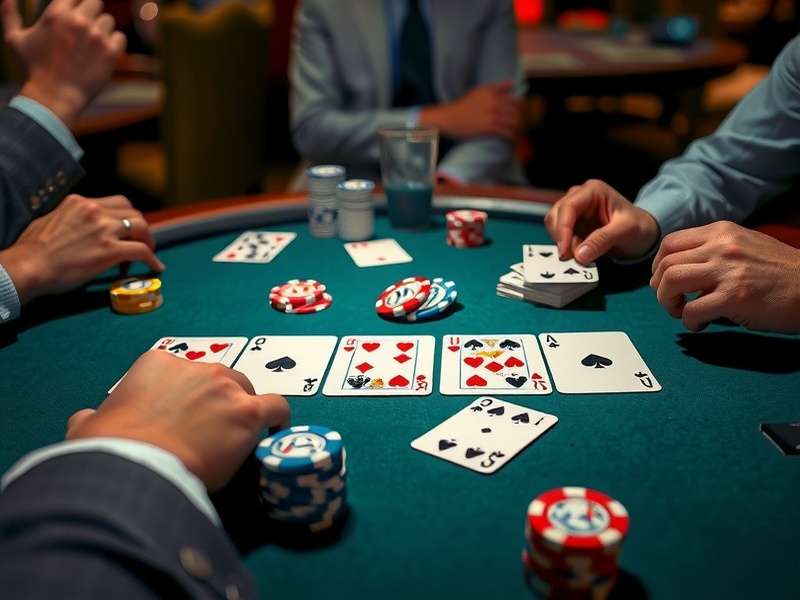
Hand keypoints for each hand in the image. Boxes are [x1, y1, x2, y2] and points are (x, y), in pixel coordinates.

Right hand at [0, 194, 163, 303]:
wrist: (29, 266)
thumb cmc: (32, 250)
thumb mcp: (50, 221)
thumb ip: (69, 218)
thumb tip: (77, 226)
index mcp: (80, 202)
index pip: (114, 203)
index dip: (124, 218)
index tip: (125, 231)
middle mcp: (94, 210)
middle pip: (132, 211)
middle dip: (139, 227)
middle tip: (140, 242)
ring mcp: (104, 229)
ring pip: (141, 226)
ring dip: (148, 240)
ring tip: (148, 253)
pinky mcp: (110, 250)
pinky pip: (142, 251)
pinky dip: (152, 259)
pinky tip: (156, 267)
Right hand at [1, 0, 125, 125]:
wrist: (55, 96)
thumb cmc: (33, 69)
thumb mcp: (15, 40)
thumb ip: (9, 15)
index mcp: (56, 13)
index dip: (76, 4)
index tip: (76, 15)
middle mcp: (78, 21)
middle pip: (96, 2)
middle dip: (91, 12)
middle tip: (86, 28)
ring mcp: (96, 36)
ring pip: (108, 20)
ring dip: (102, 29)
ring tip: (92, 44)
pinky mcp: (111, 52)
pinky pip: (120, 37)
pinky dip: (114, 43)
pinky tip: (103, 52)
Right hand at [66, 351, 290, 490]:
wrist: (133, 466)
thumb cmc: (109, 448)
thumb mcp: (88, 426)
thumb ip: (91, 417)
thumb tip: (84, 418)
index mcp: (157, 364)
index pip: (181, 375)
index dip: (185, 398)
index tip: (182, 419)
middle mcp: (195, 367)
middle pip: (219, 380)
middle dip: (217, 402)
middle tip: (211, 431)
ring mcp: (225, 387)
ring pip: (246, 392)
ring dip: (243, 410)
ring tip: (239, 435)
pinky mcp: (247, 412)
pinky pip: (276, 407)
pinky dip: (278, 417)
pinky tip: (275, 429)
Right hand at [420, 80, 520, 139]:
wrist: (449, 118)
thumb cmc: (463, 105)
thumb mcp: (480, 91)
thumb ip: (497, 87)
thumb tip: (513, 83)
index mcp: (493, 93)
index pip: (516, 101)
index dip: (522, 110)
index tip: (522, 115)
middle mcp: (494, 102)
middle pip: (517, 112)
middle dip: (521, 121)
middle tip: (521, 127)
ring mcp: (492, 115)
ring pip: (514, 123)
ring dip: (518, 130)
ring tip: (518, 134)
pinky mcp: (489, 127)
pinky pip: (506, 133)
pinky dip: (512, 137)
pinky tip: (513, 140)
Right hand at [544, 179, 659, 264]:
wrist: (643, 232)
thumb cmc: (638, 226)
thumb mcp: (624, 231)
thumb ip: (602, 241)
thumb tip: (579, 255)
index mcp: (592, 190)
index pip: (568, 207)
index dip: (562, 229)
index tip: (564, 250)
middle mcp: (579, 197)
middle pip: (555, 215)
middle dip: (561, 237)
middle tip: (572, 257)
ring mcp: (574, 211)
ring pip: (554, 226)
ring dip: (562, 243)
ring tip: (580, 255)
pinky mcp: (572, 224)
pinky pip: (560, 236)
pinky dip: (565, 247)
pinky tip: (580, 253)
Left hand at [650, 221, 799, 332]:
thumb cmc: (779, 272)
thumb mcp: (745, 245)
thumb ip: (713, 250)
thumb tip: (680, 266)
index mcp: (721, 232)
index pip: (670, 243)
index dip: (658, 265)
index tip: (664, 281)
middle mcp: (721, 246)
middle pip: (666, 263)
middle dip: (659, 287)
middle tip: (671, 301)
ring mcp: (727, 271)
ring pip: (671, 282)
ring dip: (667, 303)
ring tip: (681, 312)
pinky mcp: (734, 297)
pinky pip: (692, 310)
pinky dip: (689, 321)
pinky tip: (700, 324)